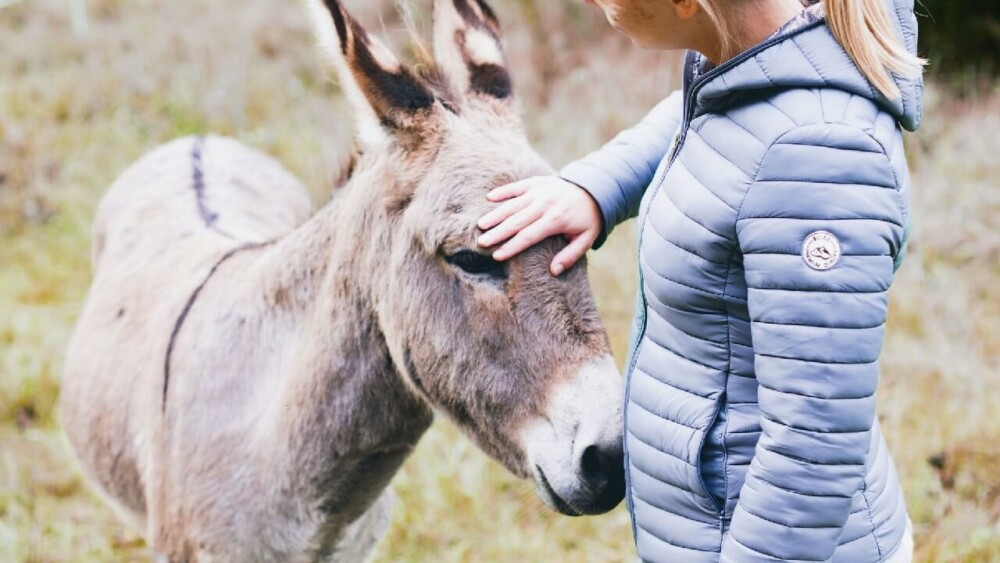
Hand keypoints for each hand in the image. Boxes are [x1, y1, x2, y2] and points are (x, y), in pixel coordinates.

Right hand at [477, 176, 601, 275]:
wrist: (594, 188)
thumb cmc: (587, 218)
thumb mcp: (586, 239)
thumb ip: (570, 256)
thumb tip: (554, 271)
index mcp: (556, 220)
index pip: (529, 236)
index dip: (512, 246)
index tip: (497, 255)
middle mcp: (545, 204)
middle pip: (516, 221)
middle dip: (498, 233)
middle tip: (481, 242)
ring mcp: (539, 192)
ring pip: (513, 204)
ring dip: (496, 215)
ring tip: (480, 225)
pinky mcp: (536, 182)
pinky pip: (516, 187)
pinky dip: (503, 191)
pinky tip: (489, 198)